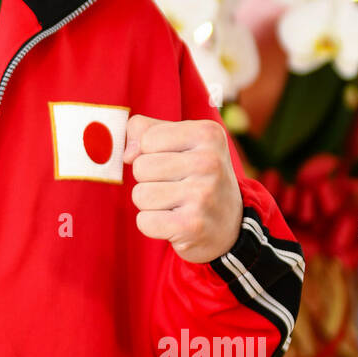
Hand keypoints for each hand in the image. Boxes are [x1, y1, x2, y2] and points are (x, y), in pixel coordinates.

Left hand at [123, 114, 242, 262]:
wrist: (230, 225)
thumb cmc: (196, 177)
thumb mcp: (181, 142)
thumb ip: (146, 131)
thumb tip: (127, 153)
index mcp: (208, 134)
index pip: (147, 138)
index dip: (150, 153)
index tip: (174, 162)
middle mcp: (210, 162)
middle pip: (141, 167)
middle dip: (148, 180)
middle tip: (175, 186)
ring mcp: (203, 194)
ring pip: (140, 195)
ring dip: (150, 203)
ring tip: (175, 203)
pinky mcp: (193, 226)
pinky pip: (144, 222)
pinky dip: (152, 225)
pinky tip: (175, 222)